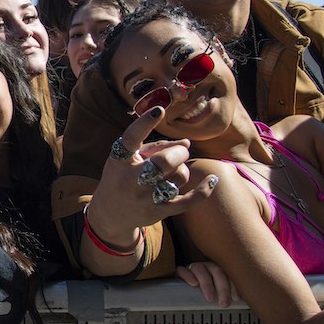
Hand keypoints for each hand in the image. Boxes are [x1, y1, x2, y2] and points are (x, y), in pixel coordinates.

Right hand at [85, 107, 220, 245]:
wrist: (110, 213)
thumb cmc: (122, 177)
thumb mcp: (129, 158)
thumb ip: (155, 146)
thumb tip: (187, 143)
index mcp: (120, 160)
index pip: (131, 138)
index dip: (144, 123)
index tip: (159, 110)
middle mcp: (130, 180)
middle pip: (165, 160)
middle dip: (179, 153)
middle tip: (180, 152)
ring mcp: (145, 198)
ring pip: (180, 176)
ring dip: (183, 170)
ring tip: (173, 172)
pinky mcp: (158, 212)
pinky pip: (188, 201)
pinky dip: (203, 190)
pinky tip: (213, 179)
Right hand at [176, 261, 239, 307]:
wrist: (186, 294)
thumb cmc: (209, 296)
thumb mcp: (221, 295)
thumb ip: (230, 296)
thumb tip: (243, 304)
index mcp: (220, 270)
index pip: (229, 273)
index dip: (234, 285)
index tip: (237, 299)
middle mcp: (207, 266)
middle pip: (216, 270)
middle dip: (222, 288)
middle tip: (225, 304)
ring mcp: (193, 268)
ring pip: (200, 269)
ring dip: (207, 284)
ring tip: (211, 299)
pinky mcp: (180, 272)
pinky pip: (182, 270)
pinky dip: (188, 276)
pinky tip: (194, 284)